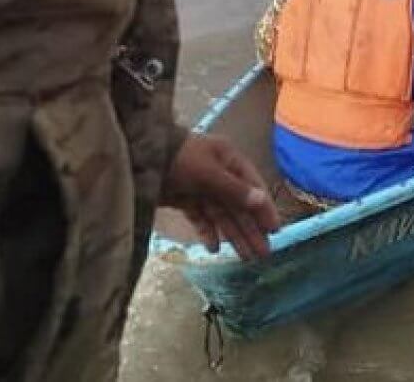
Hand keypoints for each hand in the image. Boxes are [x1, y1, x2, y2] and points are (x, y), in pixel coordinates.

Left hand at [162, 134, 281, 260]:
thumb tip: (261, 201)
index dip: (264, 209)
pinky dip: (207, 232)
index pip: (253, 188)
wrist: (139, 156)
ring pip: (222, 215)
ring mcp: (201, 187)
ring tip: (245, 257)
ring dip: (233, 235)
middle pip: (239, 206)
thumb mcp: (208, 172)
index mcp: (229, 160)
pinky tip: (214, 248)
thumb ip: (234, 189)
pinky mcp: (184, 199)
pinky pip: (201, 218)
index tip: (274, 231)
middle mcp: (219, 174)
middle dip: (251, 229)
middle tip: (263, 254)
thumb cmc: (179, 158)